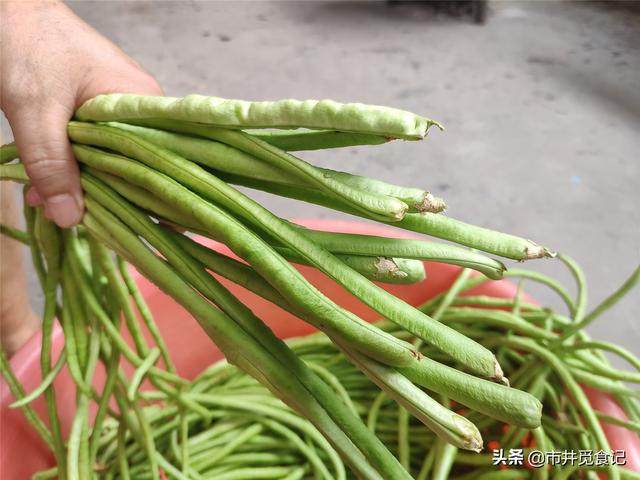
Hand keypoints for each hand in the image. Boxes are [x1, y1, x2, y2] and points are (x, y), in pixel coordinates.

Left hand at [1, 0, 162, 226]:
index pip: (166, 161)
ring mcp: (120, 107)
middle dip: (112, 194)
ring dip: (85, 182)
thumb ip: (52, 165)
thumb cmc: (26, 45)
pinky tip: (49, 182)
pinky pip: (97, 147)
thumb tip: (70, 219)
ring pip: (114, 158)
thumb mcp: (35, 110)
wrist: (4, 8)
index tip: (147, 228)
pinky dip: (75, 166)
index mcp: (141, 101)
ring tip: (52, 201)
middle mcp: (140, 107)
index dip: (158, 197)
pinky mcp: (98, 108)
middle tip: (84, 218)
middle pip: (139, 164)